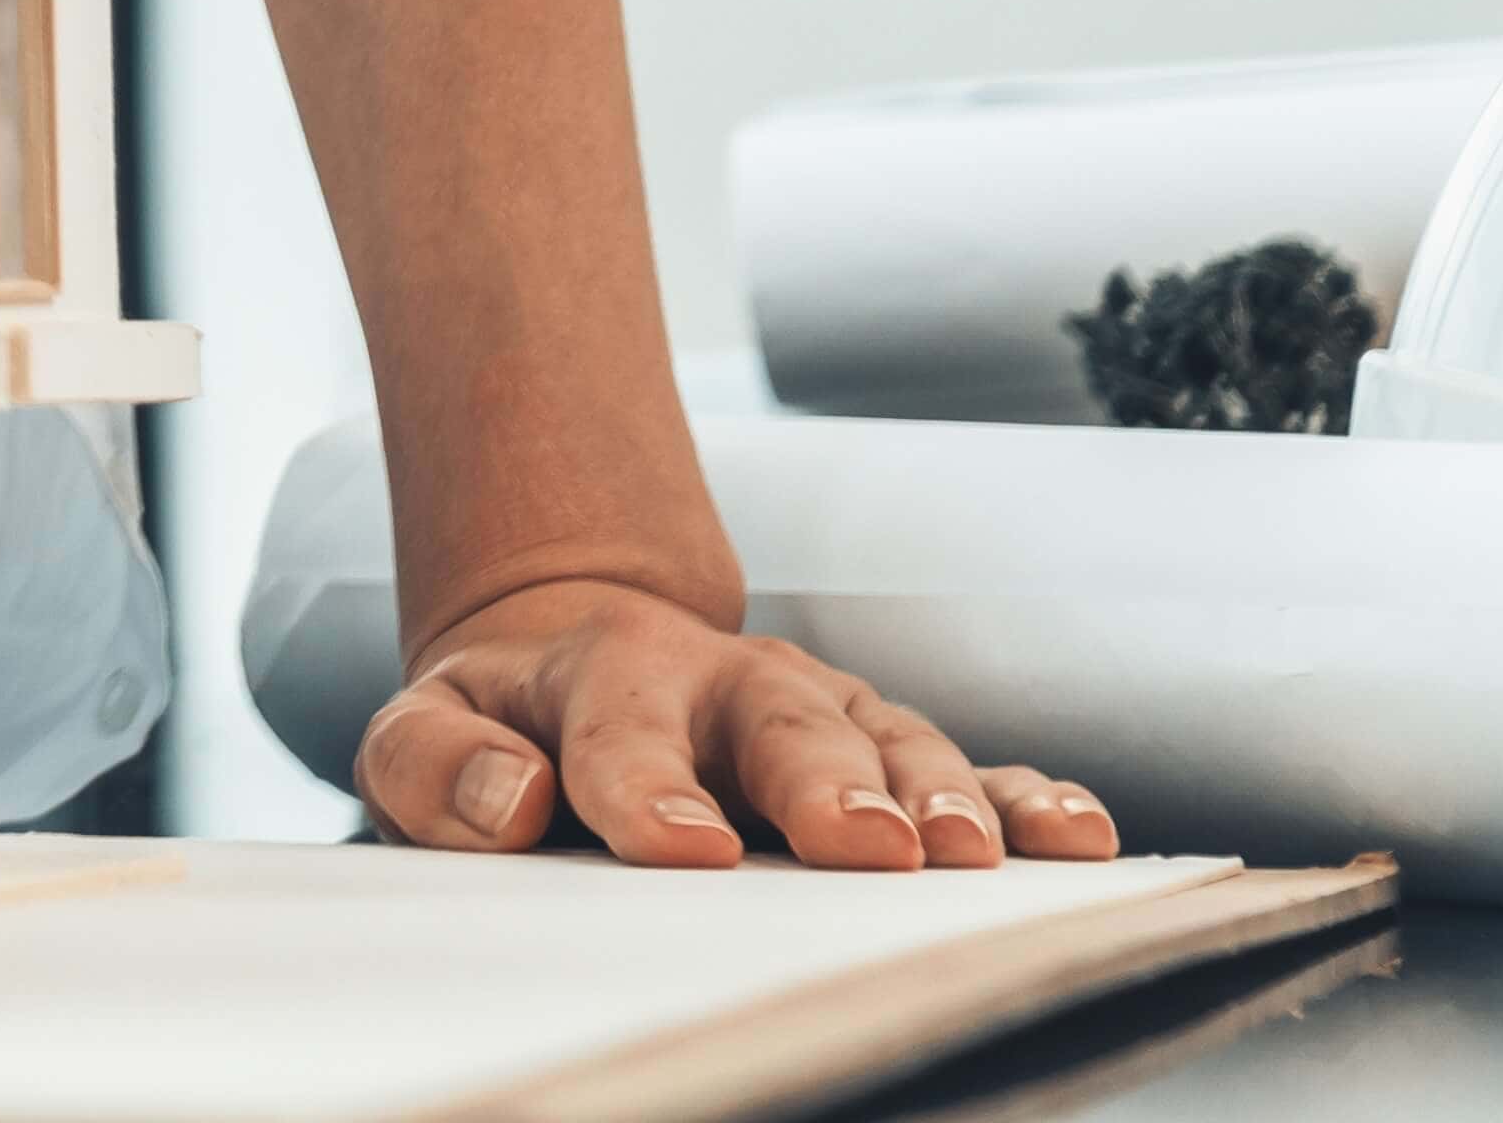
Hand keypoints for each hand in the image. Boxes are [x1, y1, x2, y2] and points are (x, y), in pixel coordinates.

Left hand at [362, 571, 1112, 872]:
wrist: (578, 646)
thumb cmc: (507, 724)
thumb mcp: (426, 729)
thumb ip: (433, 762)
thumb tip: (510, 798)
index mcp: (605, 679)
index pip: (618, 734)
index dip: (644, 785)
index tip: (679, 844)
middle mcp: (730, 685)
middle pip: (784, 727)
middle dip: (828, 784)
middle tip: (866, 846)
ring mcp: (824, 714)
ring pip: (894, 744)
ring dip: (941, 798)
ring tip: (970, 856)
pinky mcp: (891, 750)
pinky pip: (977, 768)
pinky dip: (1030, 800)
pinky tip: (1076, 838)